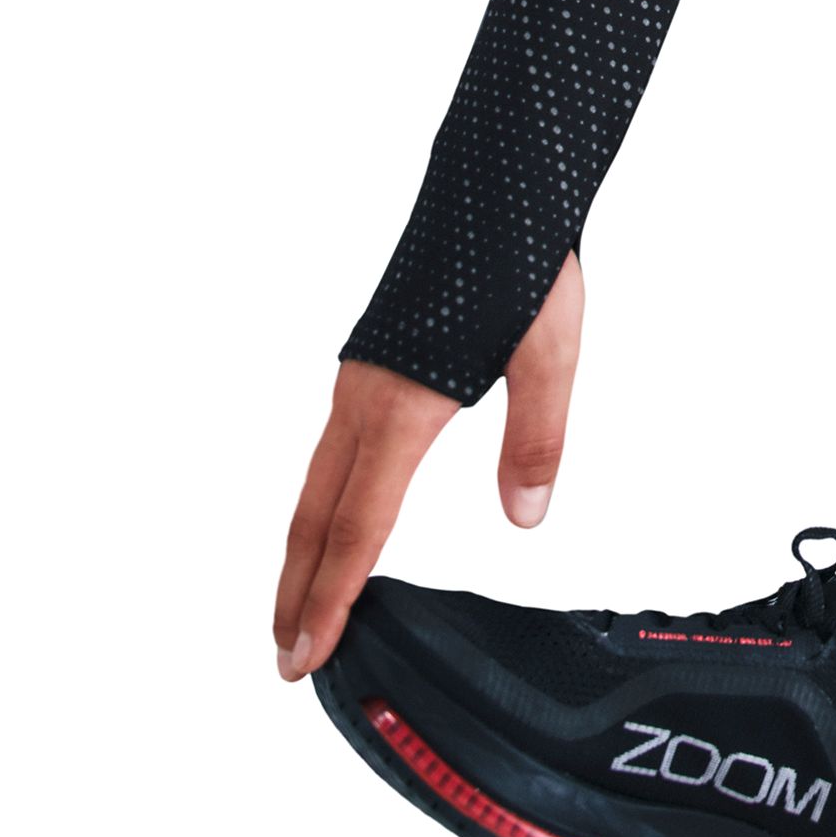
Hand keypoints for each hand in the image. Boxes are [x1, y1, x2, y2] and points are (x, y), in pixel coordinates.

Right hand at [272, 249, 585, 679]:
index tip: (306, 653)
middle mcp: (364, 398)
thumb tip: (525, 518)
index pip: (357, 526)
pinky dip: (320, 504)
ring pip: (315, 484)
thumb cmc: (523, 259)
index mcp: (402, 406)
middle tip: (285, 658)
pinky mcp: (370, 362)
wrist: (497, 178)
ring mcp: (359, 380)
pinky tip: (337, 516)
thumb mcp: (551, 352)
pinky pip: (330, 452)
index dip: (330, 597)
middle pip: (314, 518)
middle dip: (296, 592)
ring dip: (303, 552)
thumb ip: (536, 438)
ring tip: (299, 605)